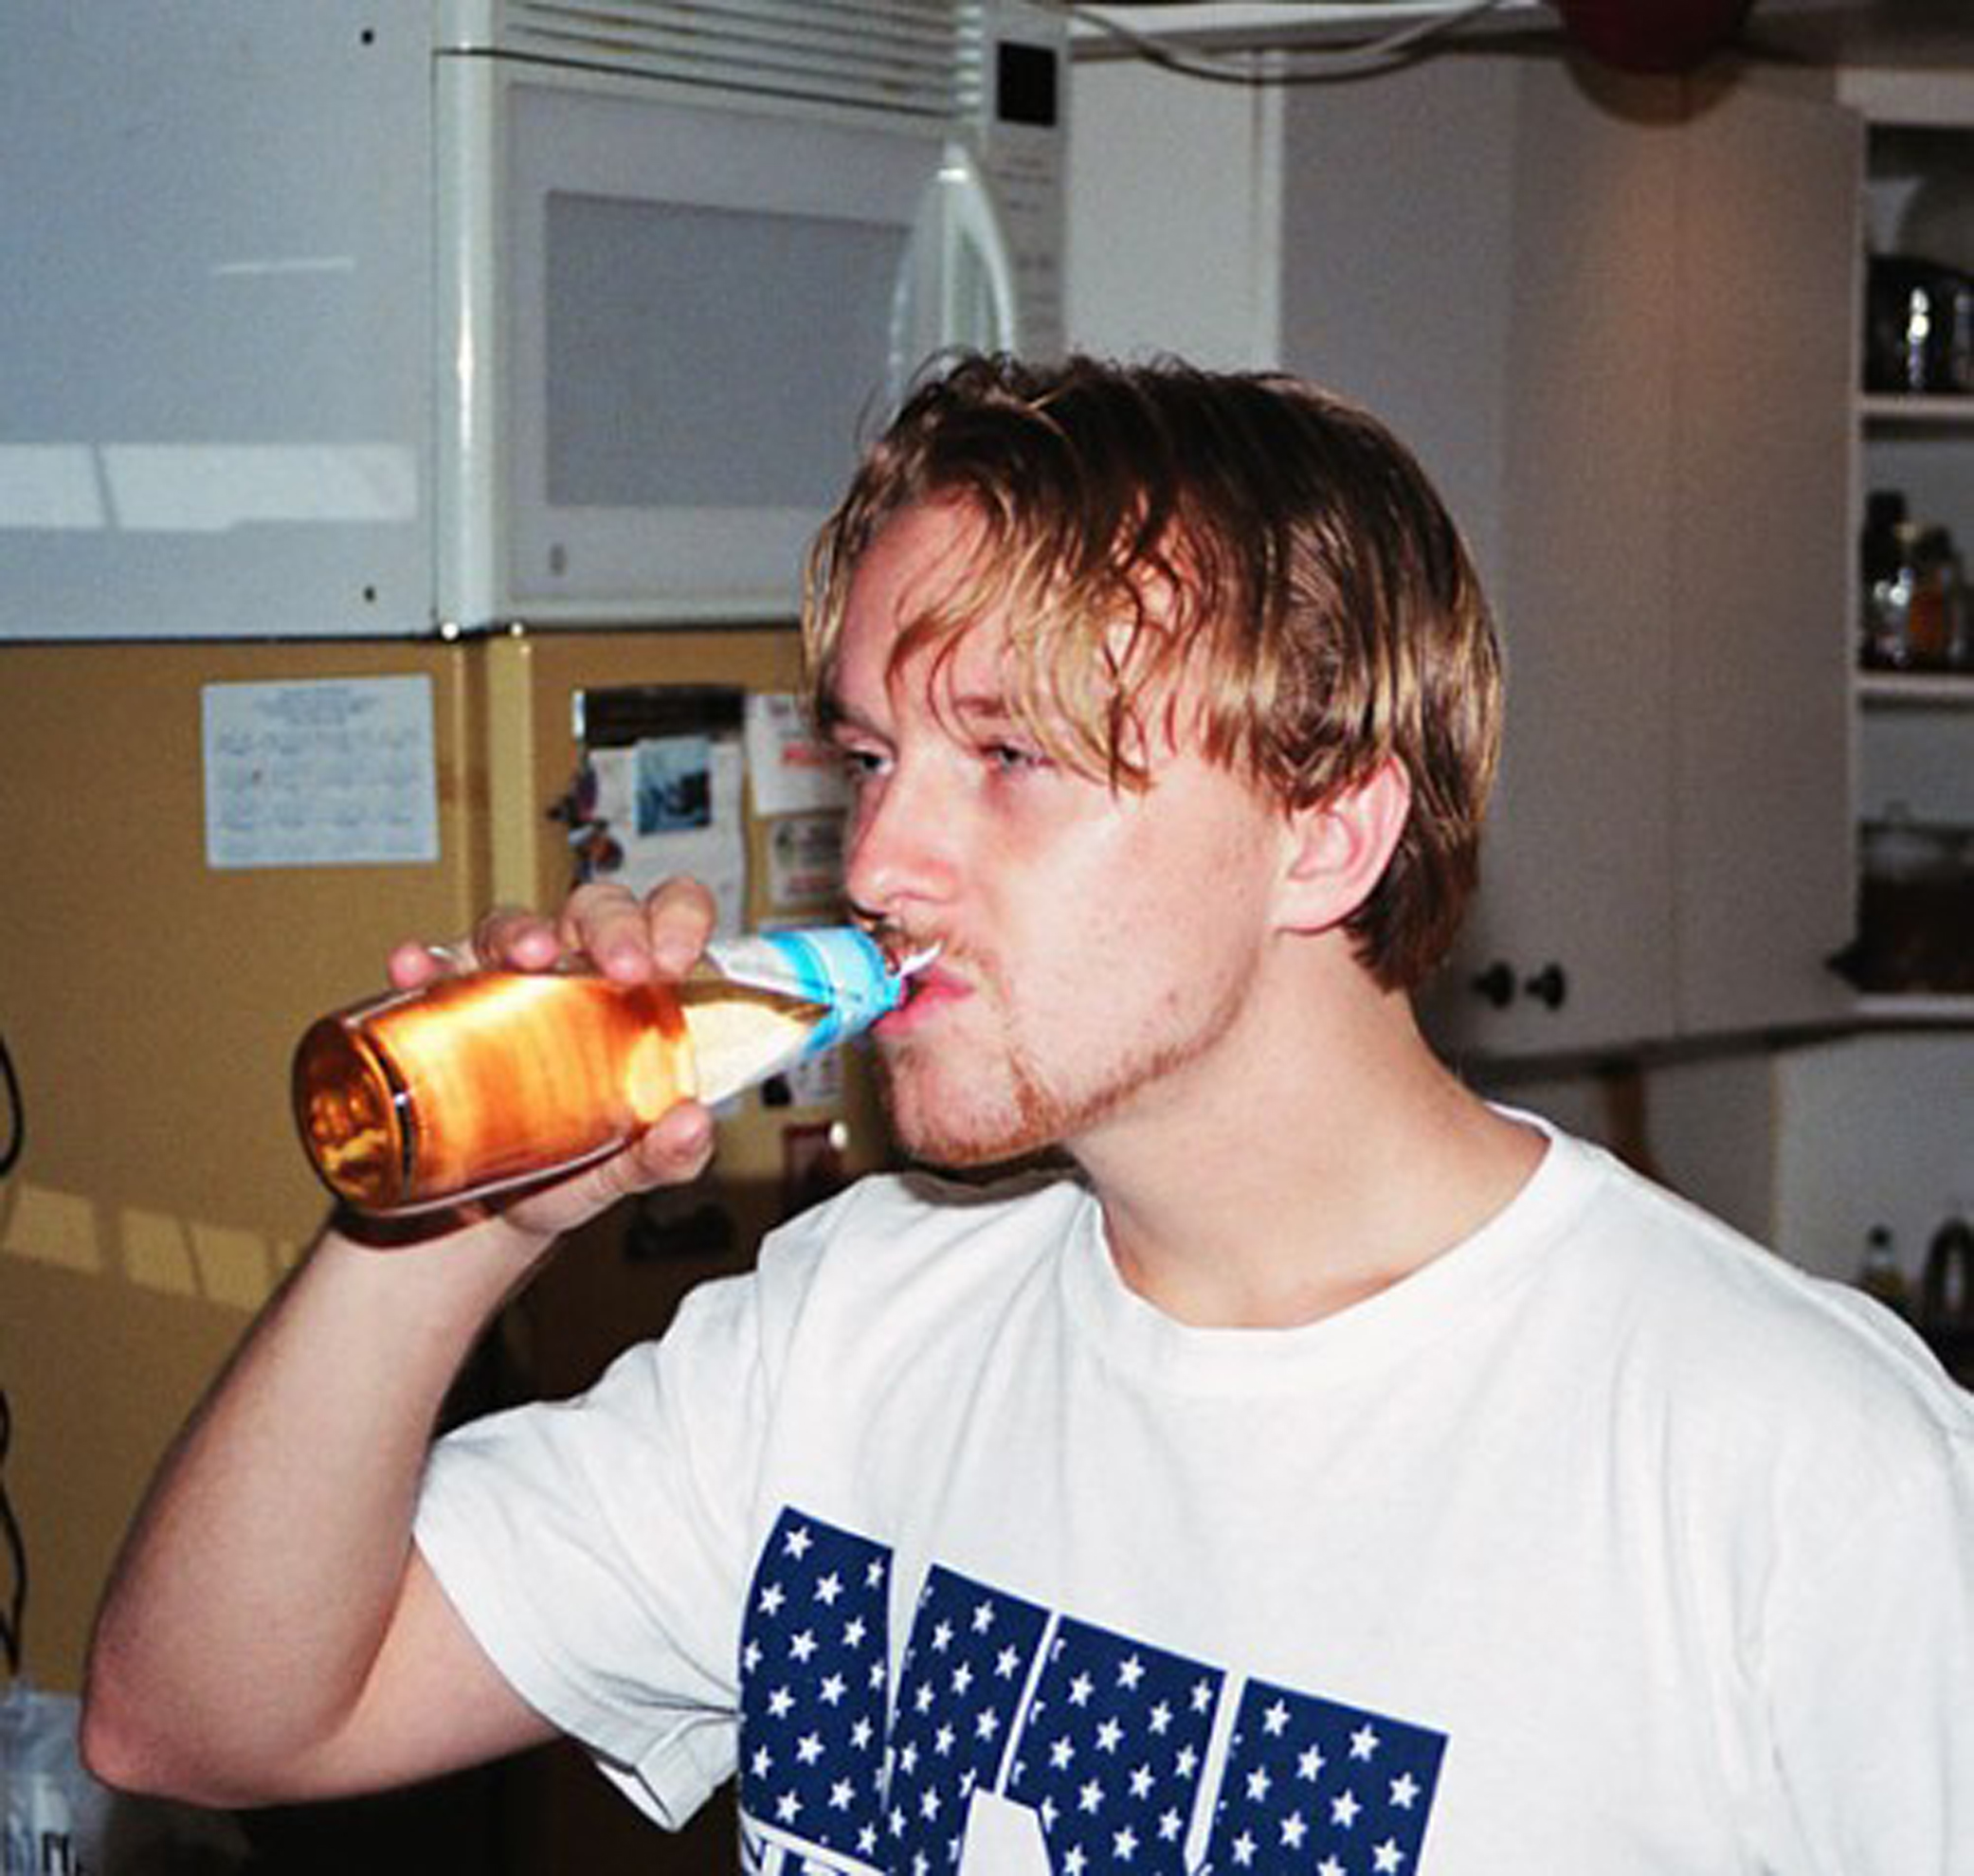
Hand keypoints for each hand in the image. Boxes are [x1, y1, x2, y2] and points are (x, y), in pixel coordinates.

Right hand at [377, 878, 722, 1239]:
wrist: (483, 1215)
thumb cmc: (568, 1170)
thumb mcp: (623, 1168)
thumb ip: (667, 1155)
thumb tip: (693, 1124)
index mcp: (637, 997)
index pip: (670, 920)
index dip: (679, 917)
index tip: (677, 956)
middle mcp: (574, 976)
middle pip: (596, 912)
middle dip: (612, 925)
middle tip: (622, 966)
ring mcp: (505, 986)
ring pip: (511, 929)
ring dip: (519, 931)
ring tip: (528, 955)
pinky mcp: (443, 1010)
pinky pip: (430, 974)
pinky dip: (421, 964)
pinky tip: (414, 971)